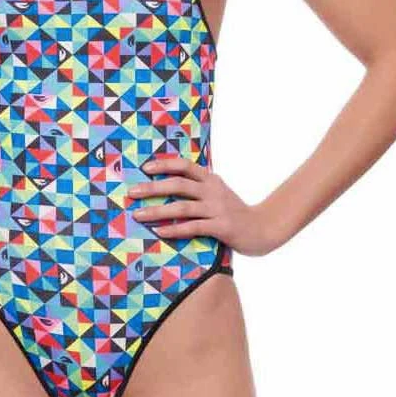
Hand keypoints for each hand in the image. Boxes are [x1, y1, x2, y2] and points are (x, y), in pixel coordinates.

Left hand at [128, 154, 280, 256]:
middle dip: (153, 187)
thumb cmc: (234, 212)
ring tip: (138, 214)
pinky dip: (174, 229)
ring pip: (182, 207)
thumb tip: (168, 184)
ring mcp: (218, 209)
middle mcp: (213, 191)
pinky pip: (193, 227)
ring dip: (157, 210)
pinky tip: (159, 231)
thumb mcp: (218, 193)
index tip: (145, 168)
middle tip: (132, 192)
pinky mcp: (221, 227)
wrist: (263, 229)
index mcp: (211, 179)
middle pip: (178, 184)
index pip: (185, 166)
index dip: (164, 165)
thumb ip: (198, 187)